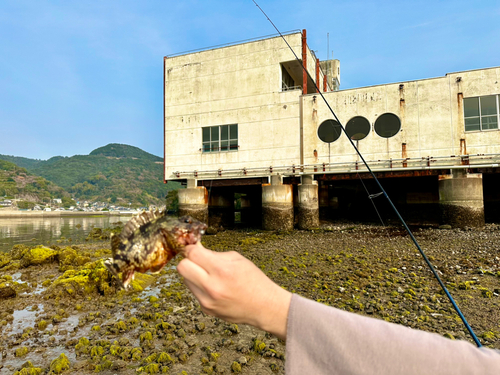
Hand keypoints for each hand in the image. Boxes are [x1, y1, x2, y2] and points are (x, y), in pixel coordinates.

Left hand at [177, 242, 291, 339]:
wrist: (264, 307)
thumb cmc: (253, 280)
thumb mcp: (237, 260)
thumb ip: (214, 255)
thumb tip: (195, 249)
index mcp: (222, 270)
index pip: (192, 254)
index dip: (191, 248)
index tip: (194, 248)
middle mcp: (212, 287)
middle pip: (182, 268)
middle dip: (188, 261)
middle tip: (197, 261)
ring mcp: (207, 300)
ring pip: (186, 281)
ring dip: (194, 274)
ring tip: (210, 276)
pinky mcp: (206, 309)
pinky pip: (195, 292)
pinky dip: (201, 287)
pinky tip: (215, 288)